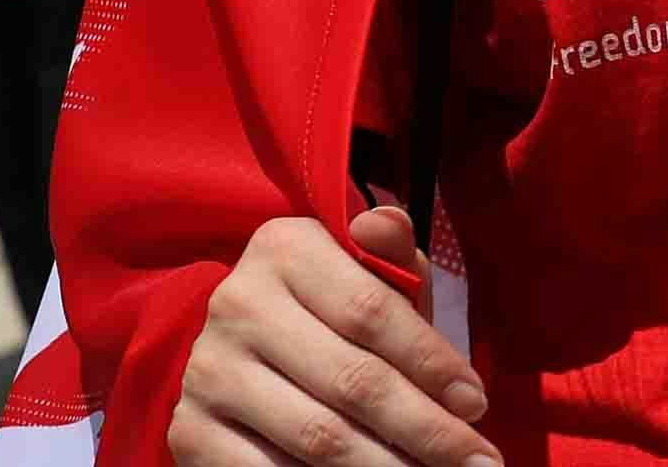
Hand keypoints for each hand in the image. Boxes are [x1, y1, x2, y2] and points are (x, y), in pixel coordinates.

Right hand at [177, 209, 491, 466]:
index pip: (373, 312)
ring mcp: (208, 372)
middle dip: (427, 429)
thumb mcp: (368, 271)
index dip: (433, 362)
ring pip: (319, 435)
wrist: (247, 347)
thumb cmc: (335, 306)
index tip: (478, 404)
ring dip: (389, 466)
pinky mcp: (189, 430)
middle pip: (353, 381)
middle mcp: (236, 305)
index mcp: (284, 249)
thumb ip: (389, 255)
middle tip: (479, 461)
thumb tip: (385, 225)